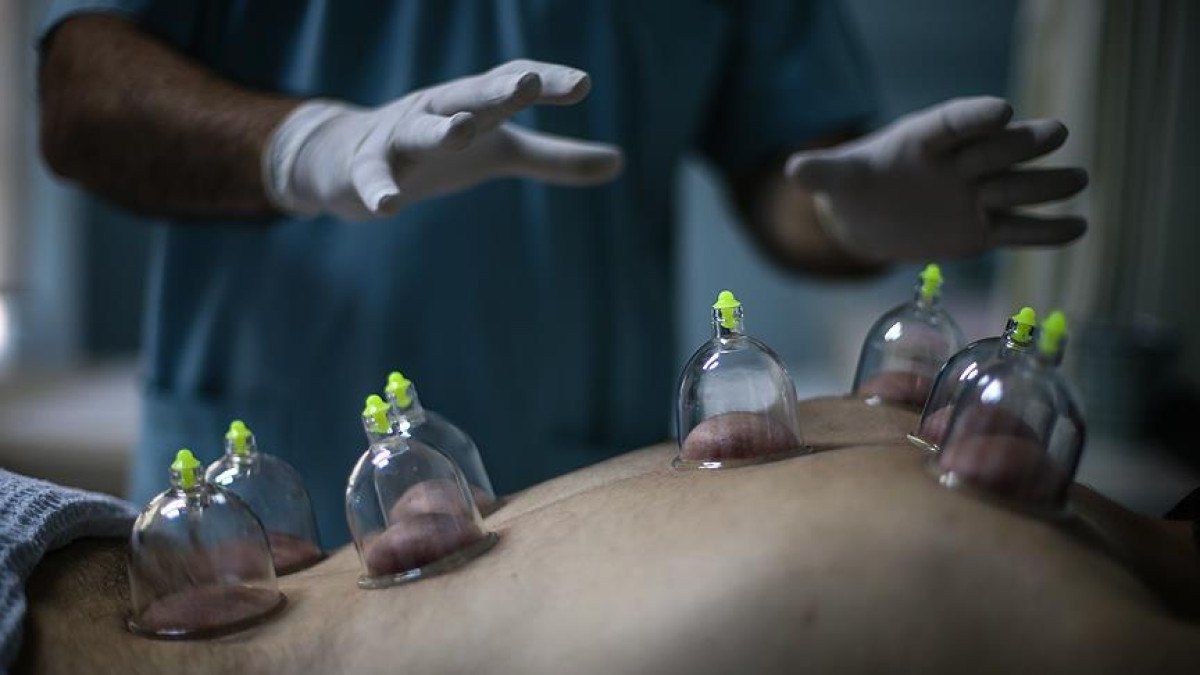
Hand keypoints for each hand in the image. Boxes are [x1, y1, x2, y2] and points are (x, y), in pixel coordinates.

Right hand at [264, 60, 623, 219]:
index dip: (545, 82)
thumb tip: (621, 163)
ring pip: (419, 129)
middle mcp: (437, 109)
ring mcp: (398, 137)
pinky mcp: (365, 168)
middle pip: (468, 94)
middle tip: (525, 83)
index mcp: (474, 103)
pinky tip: (387, 206)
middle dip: (496, 89)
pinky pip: (371, 177)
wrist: (348, 158)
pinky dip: (378, 189)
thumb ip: (557, 158)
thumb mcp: (502, 151)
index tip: (581, 85)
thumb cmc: (440, 149)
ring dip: (440, 128)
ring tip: (463, 130)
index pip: (510, 82)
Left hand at [785, 97, 1087, 259]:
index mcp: (925, 139)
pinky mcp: (984, 230)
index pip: (953, 122)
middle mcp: (959, 163)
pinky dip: (1046, 232)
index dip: (975, 117)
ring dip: (1046, 185)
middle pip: (996, 149)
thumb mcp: (836, 180)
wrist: (868, 216)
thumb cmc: (856, 185)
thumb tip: (793, 168)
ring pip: (1017, 188)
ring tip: (1077, 180)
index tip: (1000, 110)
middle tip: (1056, 132)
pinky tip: (1078, 229)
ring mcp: (976, 195)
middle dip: (1023, 143)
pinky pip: (1019, 230)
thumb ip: (821, 172)